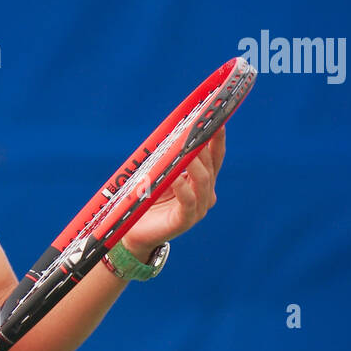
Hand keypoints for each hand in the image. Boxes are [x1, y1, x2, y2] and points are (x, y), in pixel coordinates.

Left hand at [122, 127, 224, 259]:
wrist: (133, 231)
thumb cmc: (147, 199)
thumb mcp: (161, 174)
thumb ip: (170, 158)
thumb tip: (174, 132)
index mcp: (202, 182)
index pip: (215, 157)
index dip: (217, 139)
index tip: (217, 119)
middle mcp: (205, 194)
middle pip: (209, 166)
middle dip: (203, 146)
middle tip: (197, 128)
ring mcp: (198, 209)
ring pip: (202, 182)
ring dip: (194, 164)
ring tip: (187, 149)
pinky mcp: (185, 221)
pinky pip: (188, 201)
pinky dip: (183, 187)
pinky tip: (176, 177)